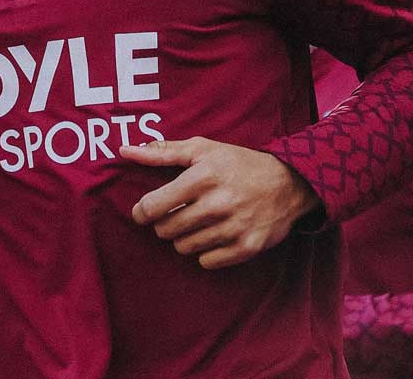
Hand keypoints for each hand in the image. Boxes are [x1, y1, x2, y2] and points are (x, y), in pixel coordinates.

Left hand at [122, 136, 321, 269]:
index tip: (146, 210)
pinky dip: (205, 252)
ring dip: (184, 237)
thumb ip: (162, 152)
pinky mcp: (246, 247)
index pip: (153, 206)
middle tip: (176, 215)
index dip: (142, 211)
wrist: (288, 183)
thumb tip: (125, 152)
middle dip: (164, 224)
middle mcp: (218, 203)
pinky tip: (214, 236)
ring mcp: (233, 227)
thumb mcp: (202, 150)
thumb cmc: (238, 164)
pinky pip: (206, 262)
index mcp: (203, 176)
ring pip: (184, 247)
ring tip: (197, 223)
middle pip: (166, 230)